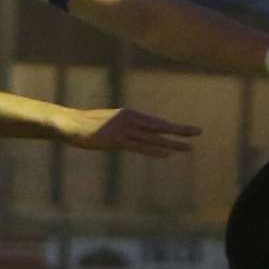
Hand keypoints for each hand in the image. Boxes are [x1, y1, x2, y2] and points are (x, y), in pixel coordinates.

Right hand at [63, 108, 201, 156]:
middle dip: (180, 130)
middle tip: (199, 132)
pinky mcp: (116, 140)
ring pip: (153, 137)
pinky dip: (154, 150)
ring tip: (189, 147)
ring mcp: (124, 130)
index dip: (172, 127)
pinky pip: (139, 146)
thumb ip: (121, 128)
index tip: (187, 130)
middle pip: (160, 126)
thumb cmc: (87, 126)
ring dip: (172, 142)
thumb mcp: (107, 124)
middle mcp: (130, 120)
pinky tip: (167, 153)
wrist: (69, 124)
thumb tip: (128, 134)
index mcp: (129, 115)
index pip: (155, 122)